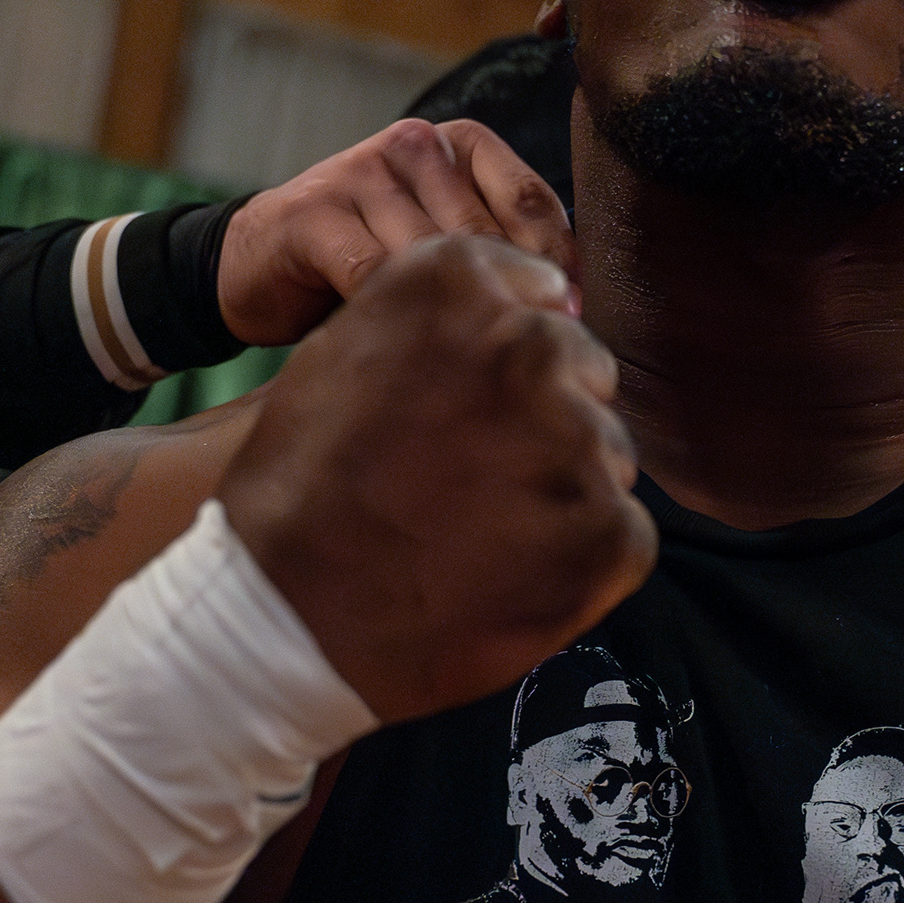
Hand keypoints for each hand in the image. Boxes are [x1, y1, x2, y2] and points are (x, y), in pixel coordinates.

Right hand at [217, 118, 571, 344]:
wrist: (256, 262)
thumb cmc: (370, 260)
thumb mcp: (441, 241)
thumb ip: (499, 251)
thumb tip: (577, 307)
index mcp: (459, 143)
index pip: (531, 199)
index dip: (559, 265)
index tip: (572, 322)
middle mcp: (414, 145)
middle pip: (486, 231)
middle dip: (513, 298)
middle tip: (534, 360)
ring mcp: (361, 174)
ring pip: (431, 255)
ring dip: (457, 319)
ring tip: (480, 372)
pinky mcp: (314, 214)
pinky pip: (372, 275)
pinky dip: (396, 323)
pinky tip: (414, 362)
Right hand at [220, 234, 651, 722]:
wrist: (281, 620)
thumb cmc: (298, 494)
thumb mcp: (342, 355)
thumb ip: (442, 319)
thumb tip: (542, 303)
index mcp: (460, 282)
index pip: (540, 299)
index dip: (506, 367)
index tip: (465, 412)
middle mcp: (529, 343)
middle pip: (582, 372)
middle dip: (542, 422)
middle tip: (469, 484)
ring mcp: (576, 439)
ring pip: (606, 454)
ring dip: (561, 491)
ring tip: (478, 537)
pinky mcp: (609, 531)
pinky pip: (622, 532)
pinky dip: (579, 560)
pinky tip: (507, 578)